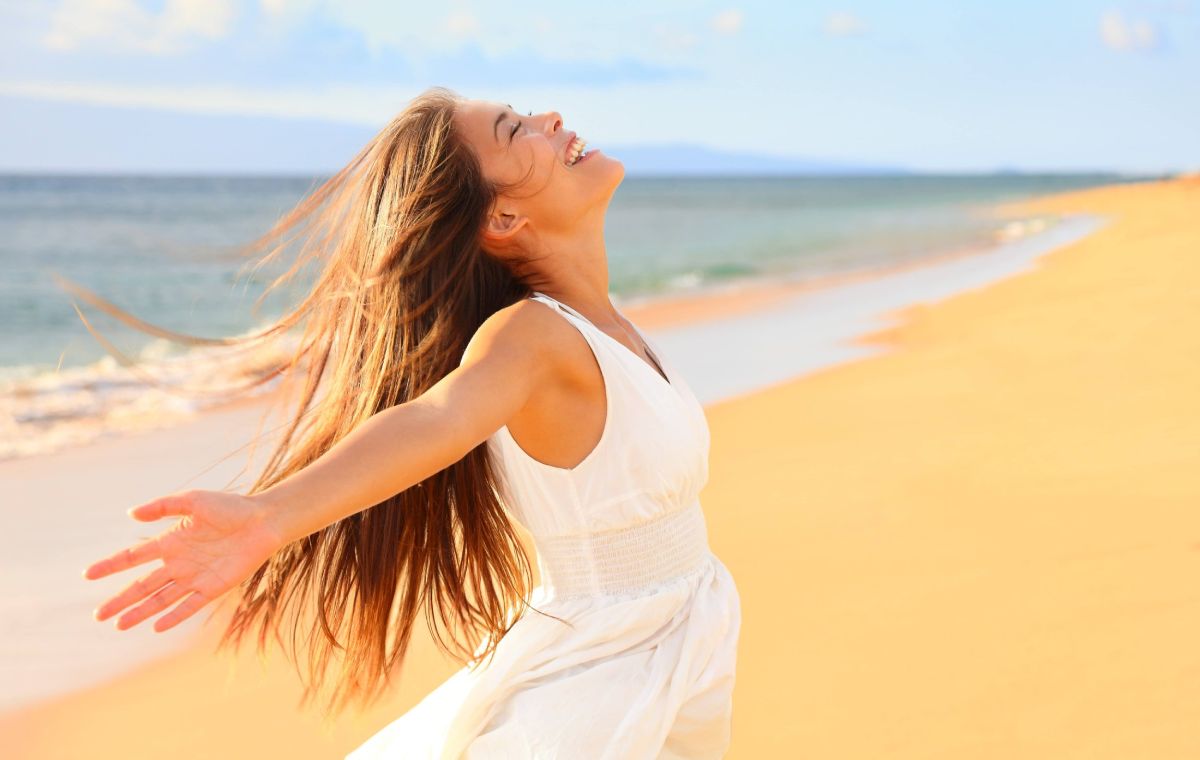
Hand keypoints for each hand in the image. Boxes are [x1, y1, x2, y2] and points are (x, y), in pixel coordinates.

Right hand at [83, 489, 284, 632]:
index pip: (134, 557)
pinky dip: (173, 616)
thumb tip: (131, 513)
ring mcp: (195, 577)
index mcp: (171, 541)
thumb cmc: (230, 507)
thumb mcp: (193, 500)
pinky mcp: (213, 587)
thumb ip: (163, 506)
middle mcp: (179, 562)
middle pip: (142, 584)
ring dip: (140, 612)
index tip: (88, 574)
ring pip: (160, 599)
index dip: (111, 565)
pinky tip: (156, 626)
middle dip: (120, 599)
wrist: (263, 521)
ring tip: (119, 625)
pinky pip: (189, 605)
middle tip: (98, 615)